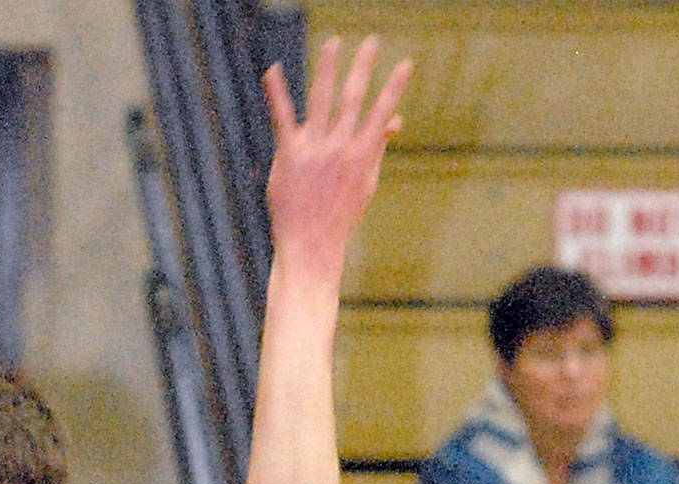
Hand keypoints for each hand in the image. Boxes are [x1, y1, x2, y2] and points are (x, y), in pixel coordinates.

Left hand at [262, 36, 410, 273]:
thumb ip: (377, 146)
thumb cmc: (339, 216)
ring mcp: (314, 151)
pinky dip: (277, 92)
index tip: (405, 62)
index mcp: (361, 156)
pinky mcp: (289, 155)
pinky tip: (272, 70)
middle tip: (371, 40)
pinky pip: (282, 117)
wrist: (310, 247)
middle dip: (363, 68)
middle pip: (353, 99)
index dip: (394, 88)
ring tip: (334, 43)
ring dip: (329, 69)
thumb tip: (395, 120)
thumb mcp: (366, 183)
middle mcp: (340, 149)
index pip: (382, 114)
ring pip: (322, 100)